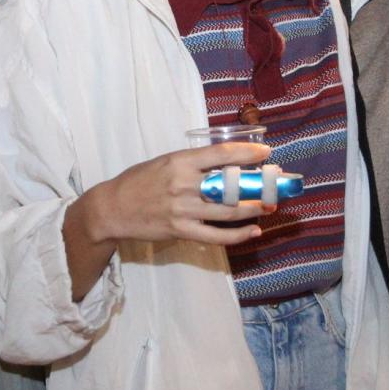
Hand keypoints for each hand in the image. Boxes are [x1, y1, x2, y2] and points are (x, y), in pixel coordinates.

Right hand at [82, 142, 273, 247]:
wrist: (112, 208)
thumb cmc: (139, 182)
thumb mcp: (164, 162)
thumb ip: (192, 163)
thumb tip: (225, 163)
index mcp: (180, 162)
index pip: (222, 154)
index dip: (248, 154)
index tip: (267, 153)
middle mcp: (184, 184)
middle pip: (231, 185)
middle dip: (258, 185)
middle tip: (275, 185)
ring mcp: (183, 210)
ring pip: (229, 212)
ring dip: (253, 209)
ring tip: (268, 206)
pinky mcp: (181, 231)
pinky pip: (216, 236)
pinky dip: (238, 235)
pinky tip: (253, 231)